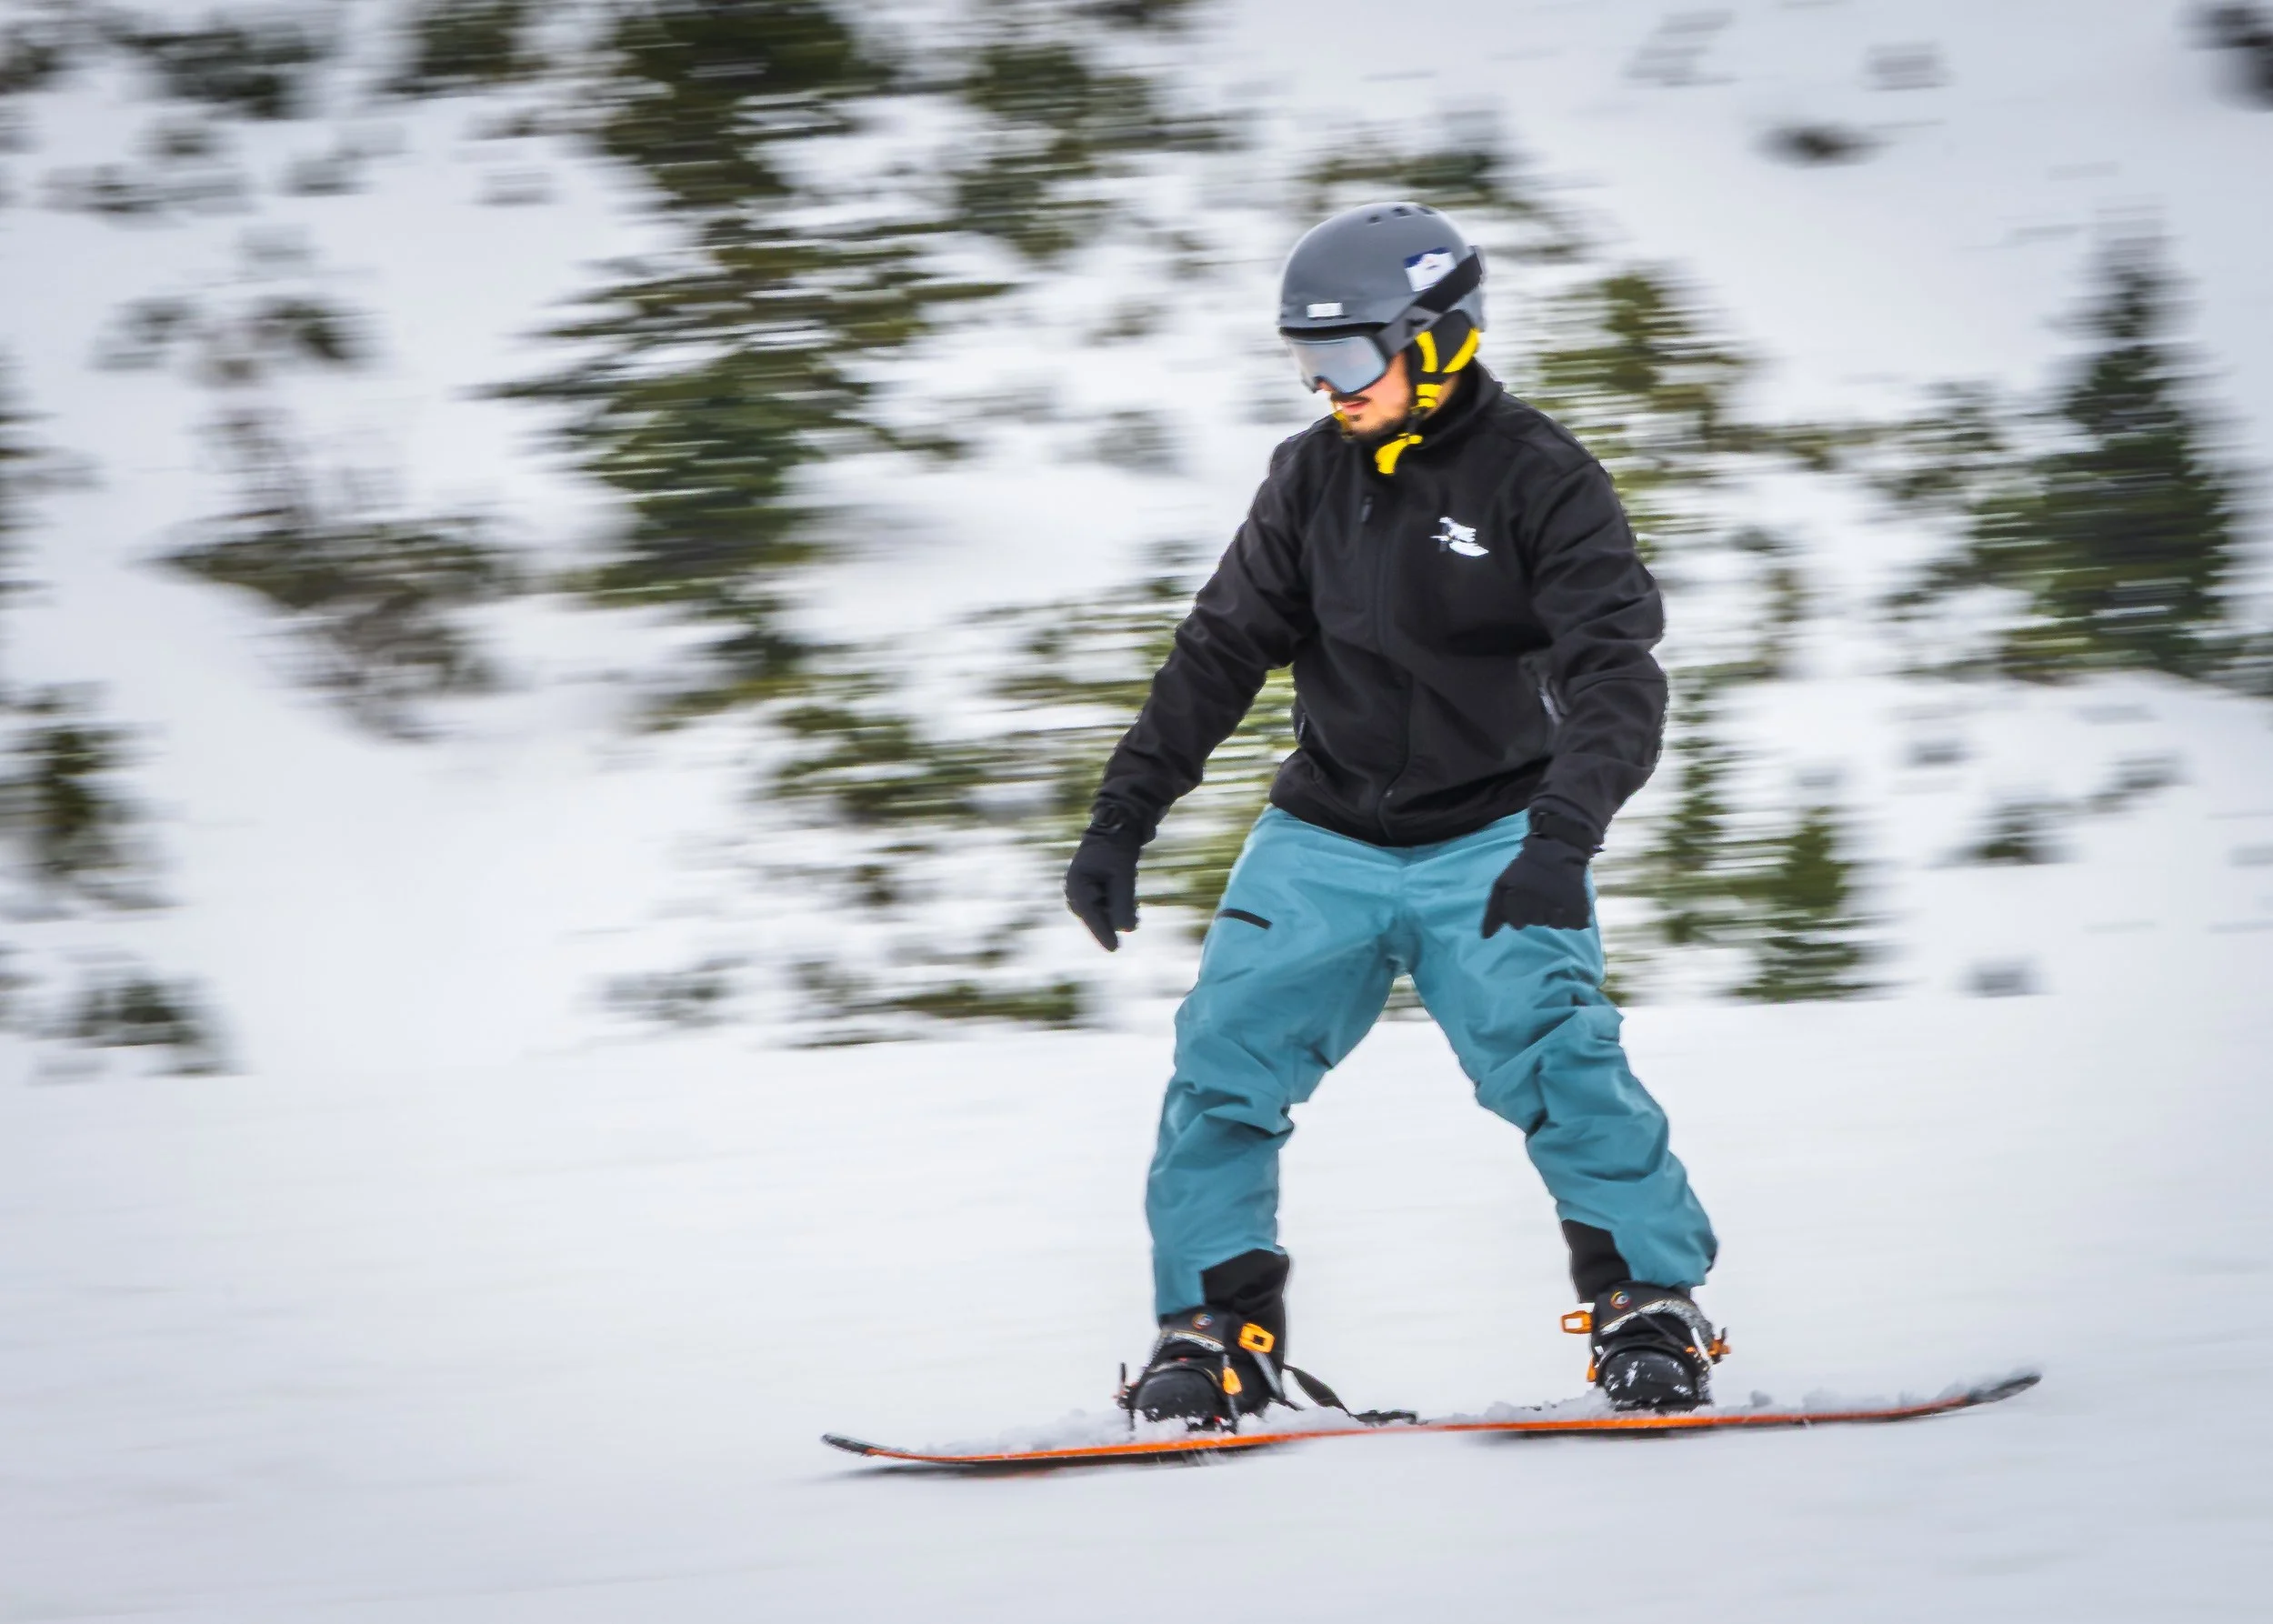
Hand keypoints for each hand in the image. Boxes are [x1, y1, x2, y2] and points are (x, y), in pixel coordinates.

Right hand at [1065, 805, 1144, 950]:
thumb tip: (1126, 930)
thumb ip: (1123, 903)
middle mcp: (1075, 889)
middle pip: (1095, 916)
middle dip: (1113, 919)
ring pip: (1102, 912)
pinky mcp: (1093, 889)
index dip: (1101, 933)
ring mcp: (1083, 889)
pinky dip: (1118, 906)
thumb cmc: (1117, 848)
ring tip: (1135, 905)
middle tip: (1135, 917)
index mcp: (1076, 883)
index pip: (1089, 915)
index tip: (1114, 949)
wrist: (1118, 824)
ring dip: (1117, 911)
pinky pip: (1105, 906)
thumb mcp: (1123, 876)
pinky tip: (1132, 904)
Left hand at [1481, 817, 1593, 934]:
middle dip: (1535, 911)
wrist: (1559, 847)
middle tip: (1540, 893)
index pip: (1516, 923)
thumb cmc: (1526, 867)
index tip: (1524, 897)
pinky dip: (1571, 916)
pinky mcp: (1579, 910)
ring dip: (1553, 913)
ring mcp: (1560, 909)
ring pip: (1554, 924)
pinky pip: (1573, 924)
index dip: (1518, 912)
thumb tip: (1486, 937)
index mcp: (1518, 899)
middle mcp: (1538, 906)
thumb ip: (1493, 911)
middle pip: (1535, 923)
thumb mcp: (1502, 884)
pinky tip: (1567, 899)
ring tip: (1554, 894)